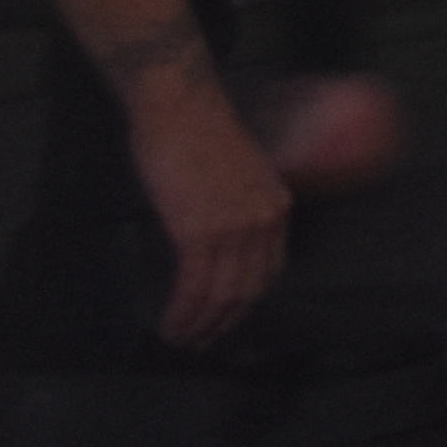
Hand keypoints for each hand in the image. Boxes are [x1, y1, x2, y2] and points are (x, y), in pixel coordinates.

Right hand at [129, 73, 291, 343]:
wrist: (180, 106)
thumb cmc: (198, 130)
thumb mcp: (238, 172)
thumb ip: (238, 205)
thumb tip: (220, 233)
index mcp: (276, 206)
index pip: (268, 269)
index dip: (246, 300)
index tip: (227, 316)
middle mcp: (263, 220)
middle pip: (247, 290)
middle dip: (223, 322)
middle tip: (202, 340)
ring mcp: (233, 228)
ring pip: (220, 295)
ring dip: (199, 325)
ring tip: (181, 338)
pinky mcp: (199, 232)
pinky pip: (194, 287)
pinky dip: (182, 312)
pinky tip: (171, 324)